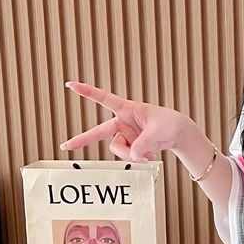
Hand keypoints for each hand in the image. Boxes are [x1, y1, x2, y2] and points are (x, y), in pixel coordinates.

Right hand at [59, 80, 190, 160]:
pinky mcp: (130, 146)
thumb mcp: (157, 132)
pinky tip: (149, 156)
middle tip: (65, 147)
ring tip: (148, 153)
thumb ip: (143, 145)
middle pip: (98, 132)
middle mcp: (122, 122)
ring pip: (118, 149)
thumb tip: (134, 157)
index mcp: (127, 109)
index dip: (88, 92)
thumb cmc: (169, 124)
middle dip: (82, 140)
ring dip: (131, 154)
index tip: (71, 85)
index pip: (104, 99)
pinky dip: (137, 158)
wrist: (178, 133)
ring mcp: (125, 135)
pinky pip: (128, 156)